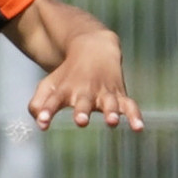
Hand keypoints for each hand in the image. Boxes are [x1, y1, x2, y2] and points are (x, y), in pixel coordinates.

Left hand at [29, 30, 145, 132]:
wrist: (94, 49)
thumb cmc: (67, 74)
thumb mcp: (49, 85)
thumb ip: (39, 103)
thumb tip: (38, 121)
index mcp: (65, 89)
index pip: (53, 101)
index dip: (47, 111)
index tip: (42, 122)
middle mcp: (85, 91)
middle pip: (83, 102)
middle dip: (82, 111)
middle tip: (81, 121)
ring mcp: (104, 93)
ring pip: (109, 103)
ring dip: (111, 112)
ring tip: (112, 122)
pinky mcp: (119, 95)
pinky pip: (129, 105)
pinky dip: (135, 116)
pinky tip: (139, 128)